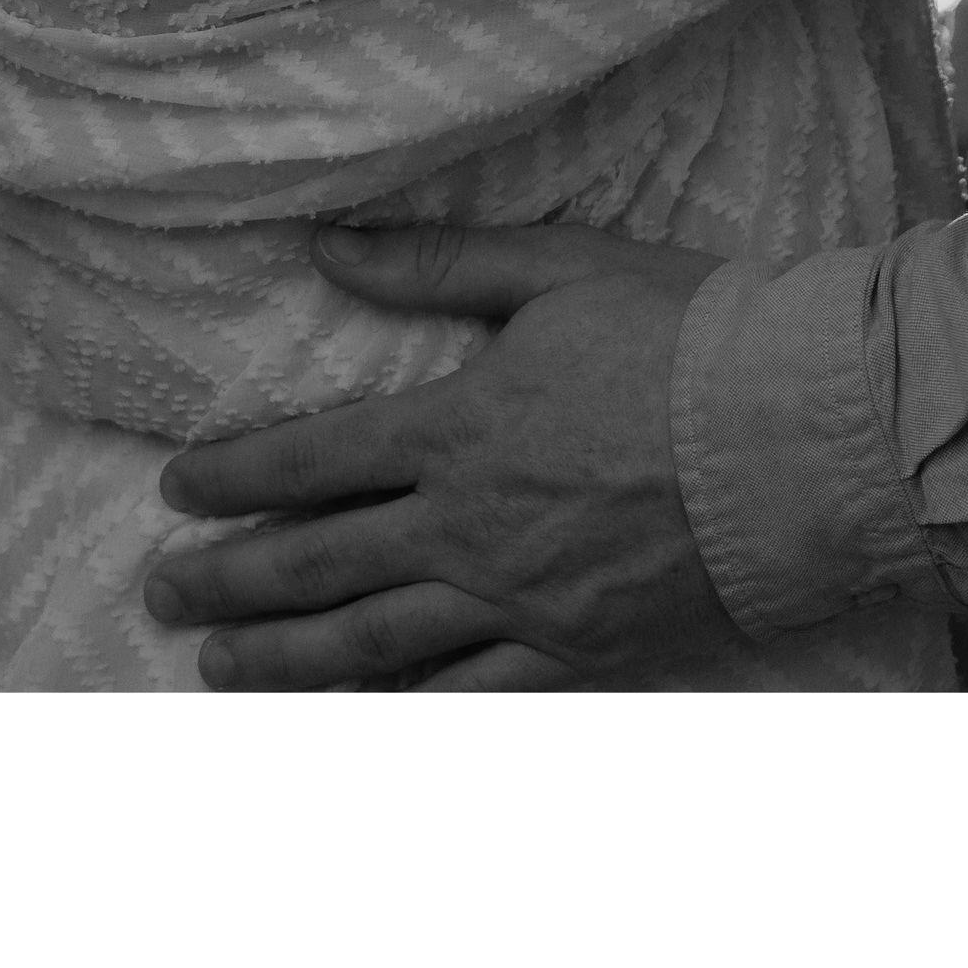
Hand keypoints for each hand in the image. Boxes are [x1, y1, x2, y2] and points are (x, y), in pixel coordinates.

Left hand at [141, 220, 741, 688]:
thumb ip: (436, 266)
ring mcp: (521, 600)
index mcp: (460, 427)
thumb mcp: (558, 269)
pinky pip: (468, 697)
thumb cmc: (691, 334)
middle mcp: (470, 527)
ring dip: (285, 660)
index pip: (312, 461)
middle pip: (319, 565)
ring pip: (373, 646)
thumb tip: (326, 246)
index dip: (234, 479)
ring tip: (221, 670)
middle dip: (229, 581)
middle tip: (163, 592)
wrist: (805, 432)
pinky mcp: (578, 651)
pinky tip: (361, 721)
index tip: (175, 494)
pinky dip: (403, 713)